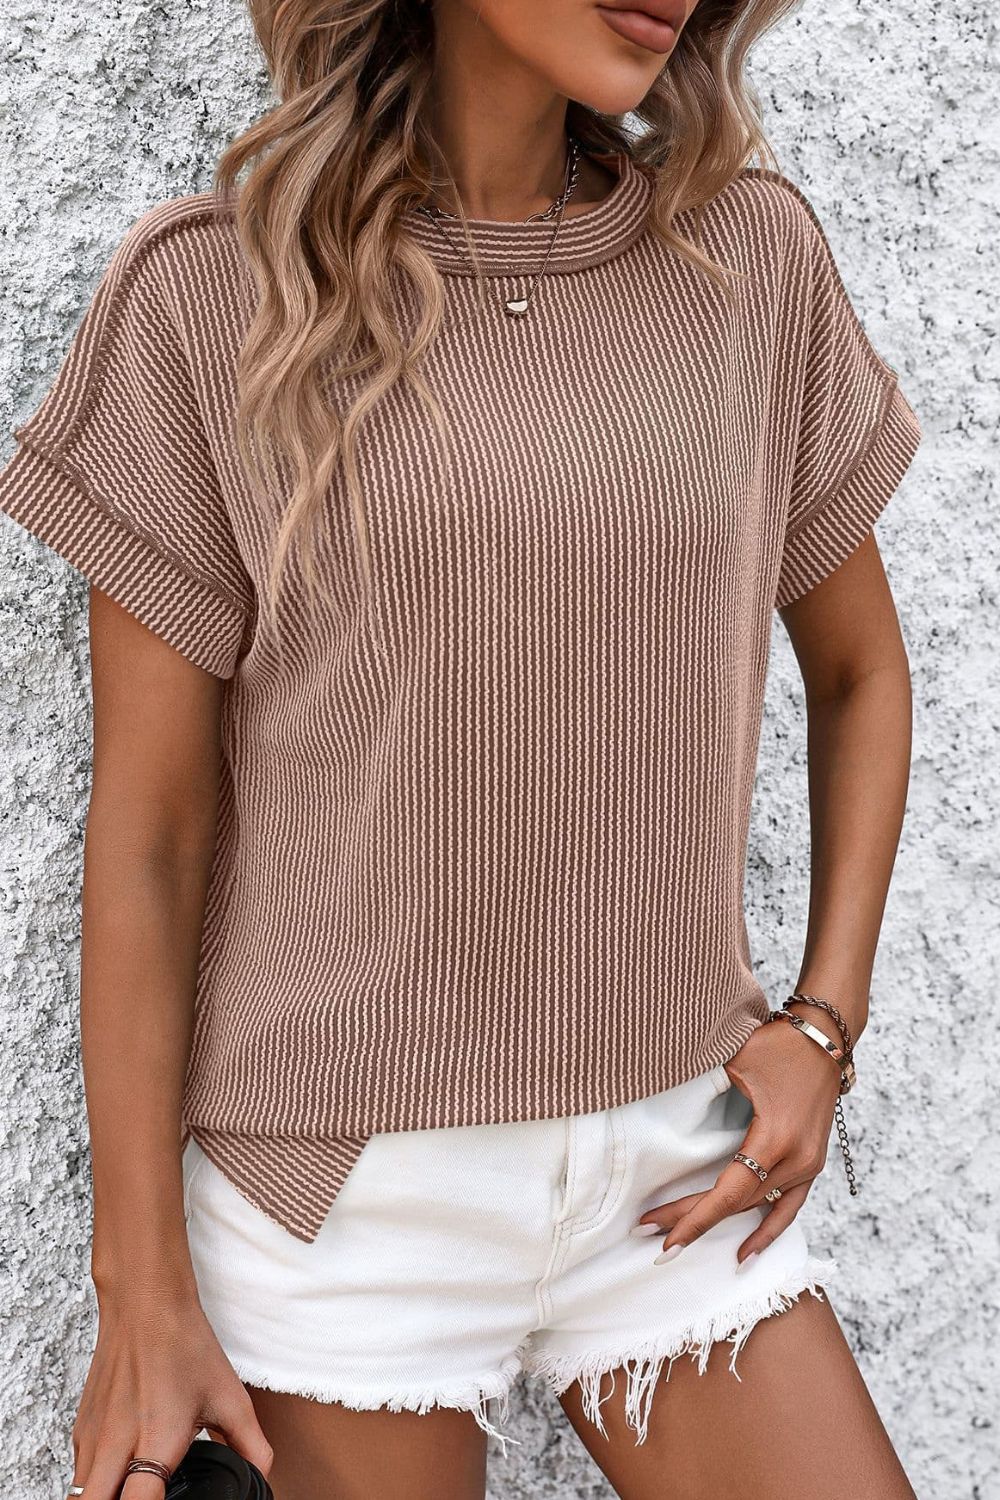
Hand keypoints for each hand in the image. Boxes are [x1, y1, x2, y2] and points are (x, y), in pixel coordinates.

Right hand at [69, 1286, 272, 1498]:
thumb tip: (262, 1476)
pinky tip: (121, 1475)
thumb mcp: (230, 1398)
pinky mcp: (80, 1430)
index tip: (170, 1499)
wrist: (145, 1304)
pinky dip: (96, 1485)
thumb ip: (251, 1446)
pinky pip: (80, 1475)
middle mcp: (116, 1445)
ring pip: (81, 1496)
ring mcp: (92, 1439)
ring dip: (106, 1499)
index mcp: (156, 1440)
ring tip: (135, 1491)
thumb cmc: (185, 1346)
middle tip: (148, 1498)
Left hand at [635, 1015, 843, 1265]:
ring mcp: (808, 1165)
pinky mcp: (811, 1163)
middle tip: (649, 1232)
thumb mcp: (733, 1060)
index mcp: (775, 1138)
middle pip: (737, 1203)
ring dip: (719, 1225)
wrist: (825, 1038)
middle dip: (691, 1219)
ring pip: (757, 1207)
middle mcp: (796, 1159)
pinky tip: (745, 1254)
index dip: (695, 1218)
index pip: (729, 1192)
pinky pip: (788, 1207)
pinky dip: (767, 1232)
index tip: (663, 1236)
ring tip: (678, 1240)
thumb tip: (658, 1097)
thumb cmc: (776, 1044)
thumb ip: (701, 1085)